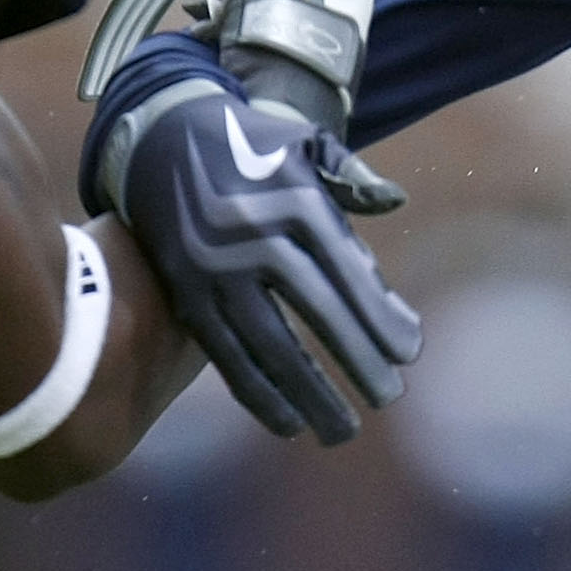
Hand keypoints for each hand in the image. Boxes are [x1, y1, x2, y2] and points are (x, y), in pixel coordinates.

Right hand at [112, 76, 421, 441]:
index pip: (347, 270)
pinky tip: (289, 423)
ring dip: (309, 394)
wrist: (160, 139)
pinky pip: (225, 354)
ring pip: (268, 344)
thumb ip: (351, 176)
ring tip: (343, 431)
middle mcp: (252, 235)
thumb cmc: (253, 148)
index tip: (410, 353)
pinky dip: (257, 394)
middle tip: (389, 396)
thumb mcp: (304, 144)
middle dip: (356, 360)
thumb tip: (394, 201)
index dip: (380, 316)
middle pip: (316, 311)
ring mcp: (213, 268)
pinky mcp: (185, 296)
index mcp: (294, 199)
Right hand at [195, 0, 375, 121]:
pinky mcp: (284, 71)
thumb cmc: (274, 20)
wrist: (273, 106)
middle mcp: (334, 11)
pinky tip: (203, 34)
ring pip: (255, 2)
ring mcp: (309, 44)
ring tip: (200, 12)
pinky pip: (250, 35)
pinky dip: (225, 30)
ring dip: (222, 1)